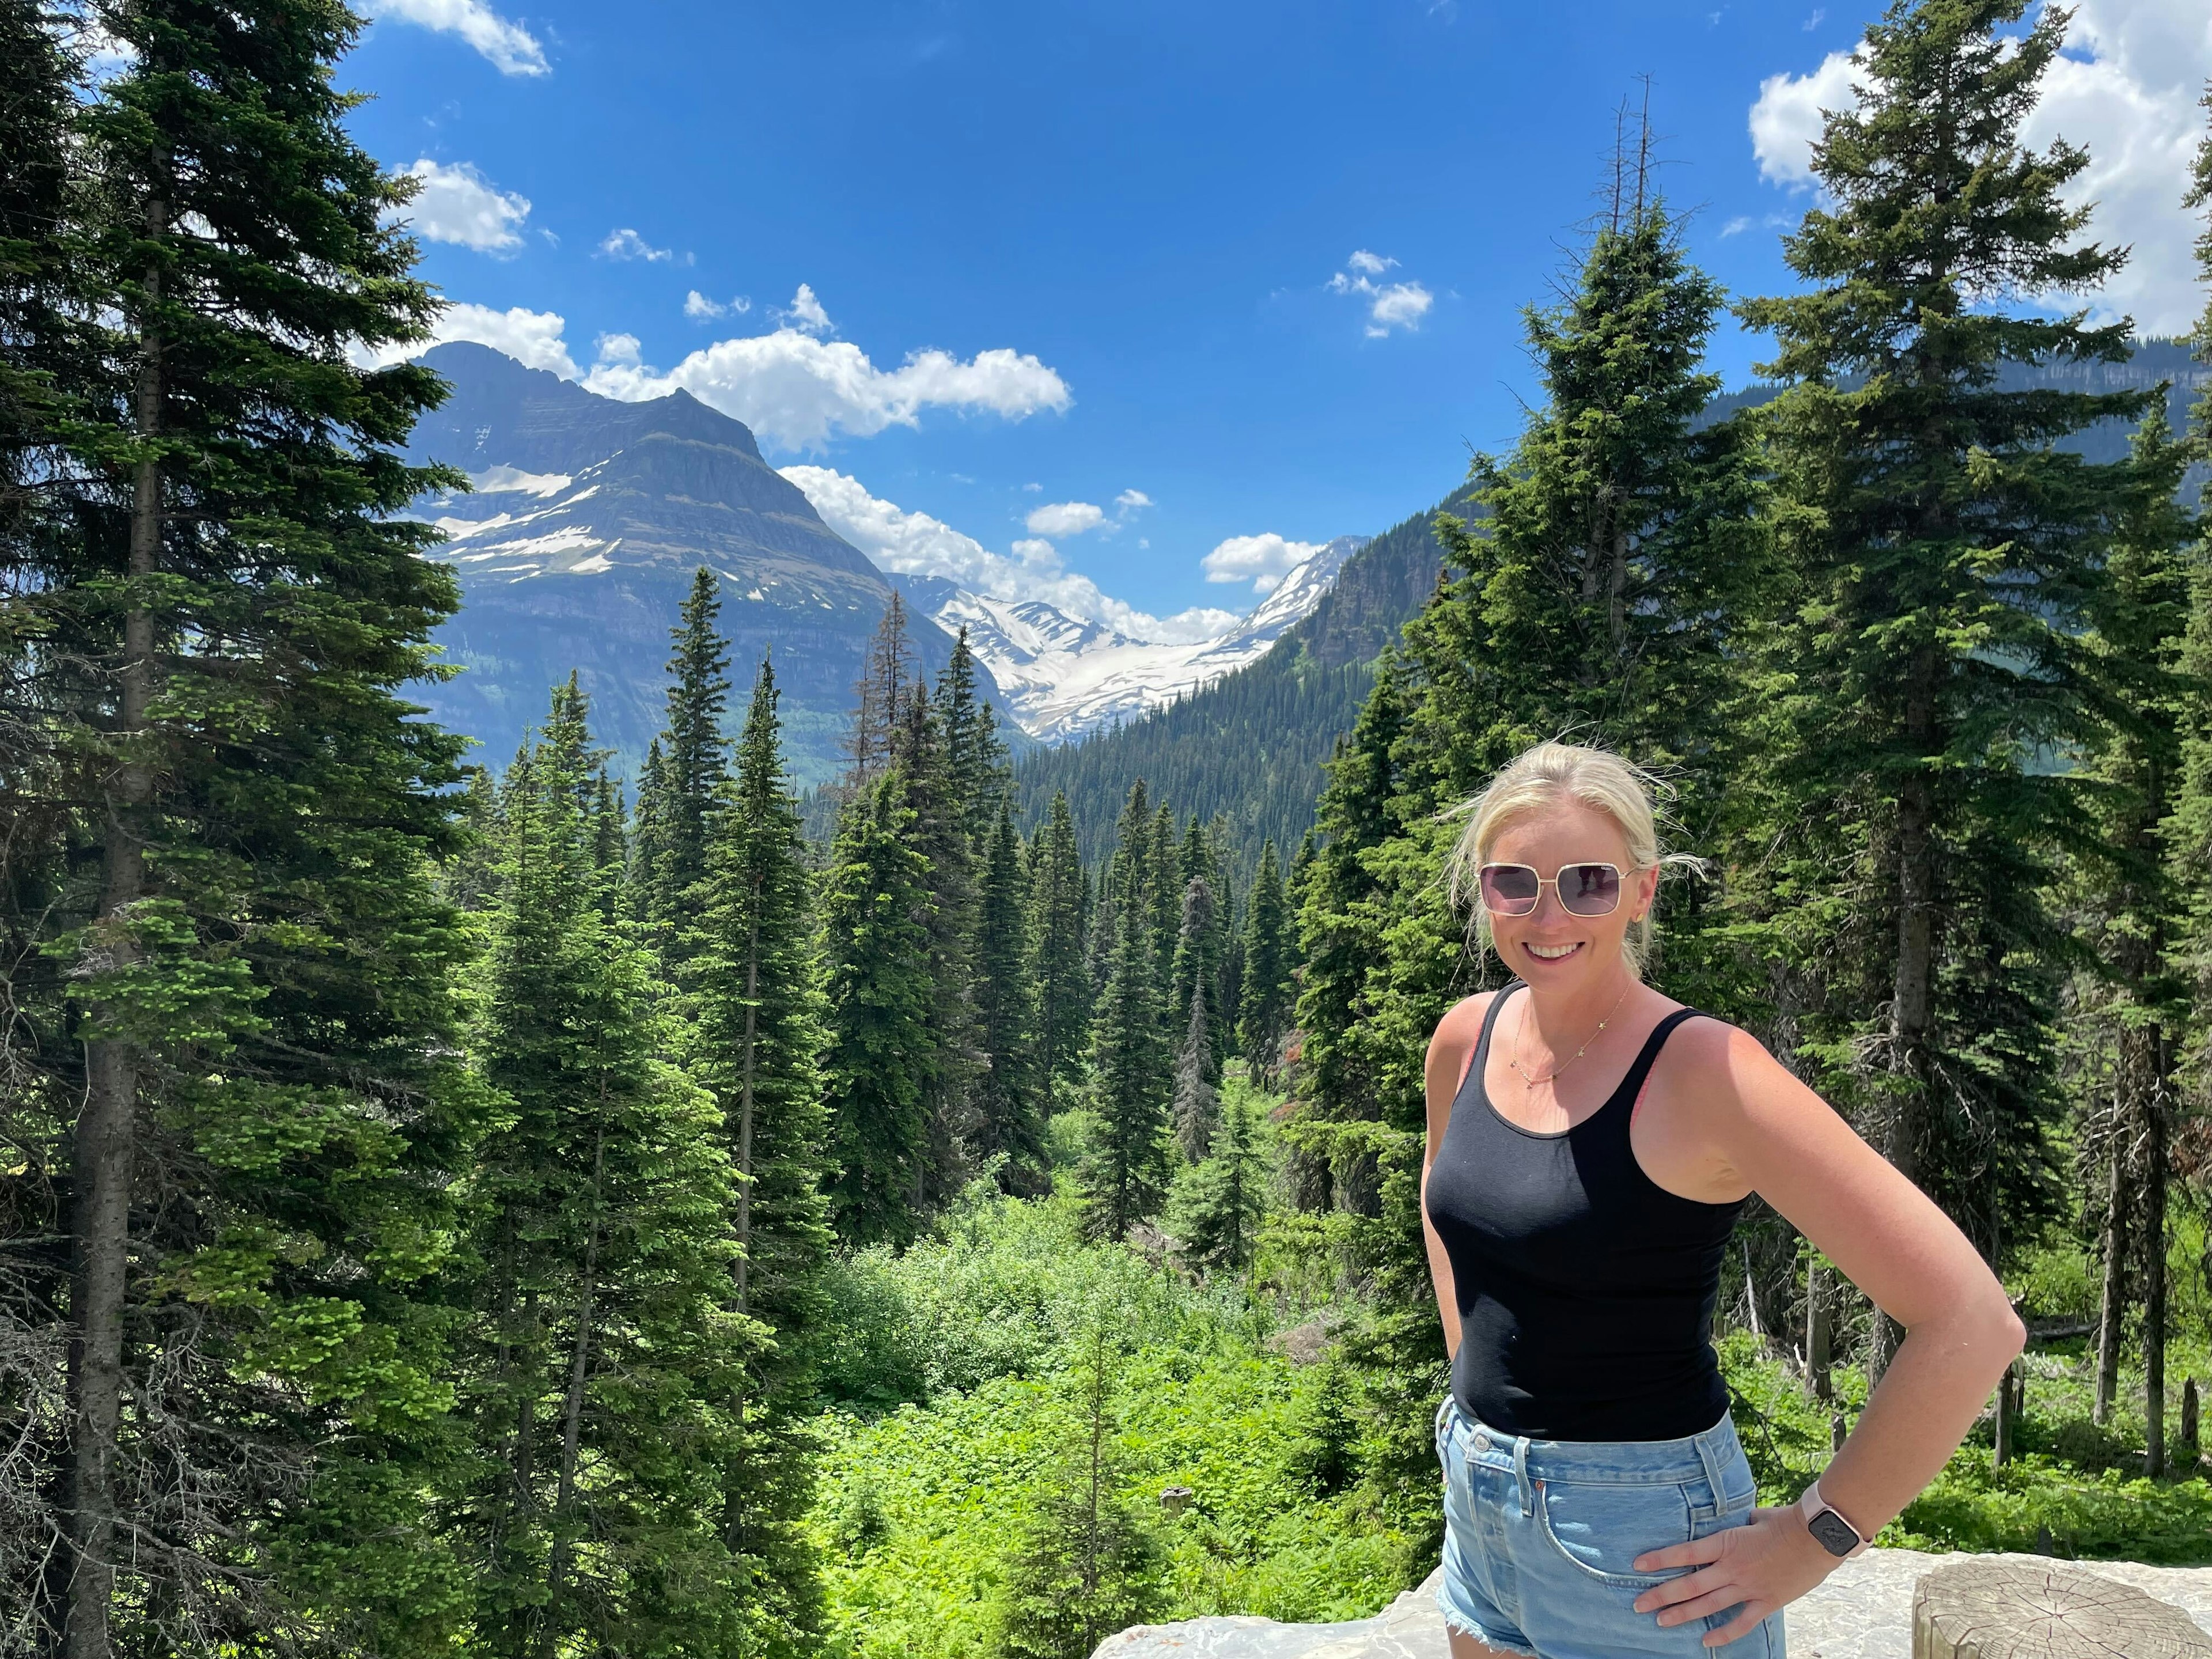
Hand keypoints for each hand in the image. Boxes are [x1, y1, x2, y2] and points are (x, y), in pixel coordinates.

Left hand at [1629, 1503, 1838, 1647]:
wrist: (1818, 1537)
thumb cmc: (1787, 1522)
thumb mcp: (1755, 1518)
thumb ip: (1739, 1525)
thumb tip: (1737, 1523)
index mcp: (1726, 1543)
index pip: (1685, 1552)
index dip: (1659, 1559)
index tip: (1637, 1565)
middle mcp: (1732, 1568)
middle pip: (1690, 1585)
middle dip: (1661, 1595)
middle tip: (1639, 1604)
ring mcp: (1748, 1587)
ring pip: (1709, 1605)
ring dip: (1683, 1615)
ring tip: (1661, 1621)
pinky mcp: (1766, 1602)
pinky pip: (1741, 1623)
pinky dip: (1723, 1634)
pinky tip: (1706, 1641)